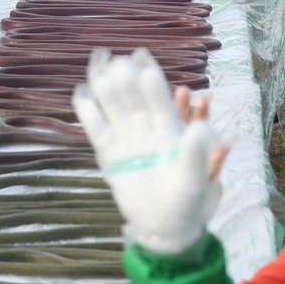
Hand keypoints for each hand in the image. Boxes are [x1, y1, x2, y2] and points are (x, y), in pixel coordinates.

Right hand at [72, 48, 218, 254]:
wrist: (163, 226)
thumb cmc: (185, 202)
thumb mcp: (194, 181)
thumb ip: (195, 155)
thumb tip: (203, 128)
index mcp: (170, 130)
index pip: (159, 100)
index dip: (151, 79)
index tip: (142, 57)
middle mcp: (147, 128)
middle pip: (134, 99)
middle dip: (126, 79)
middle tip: (117, 59)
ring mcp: (127, 138)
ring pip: (114, 107)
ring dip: (106, 88)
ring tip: (98, 65)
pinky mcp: (110, 152)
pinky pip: (97, 127)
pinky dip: (88, 111)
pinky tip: (81, 91)